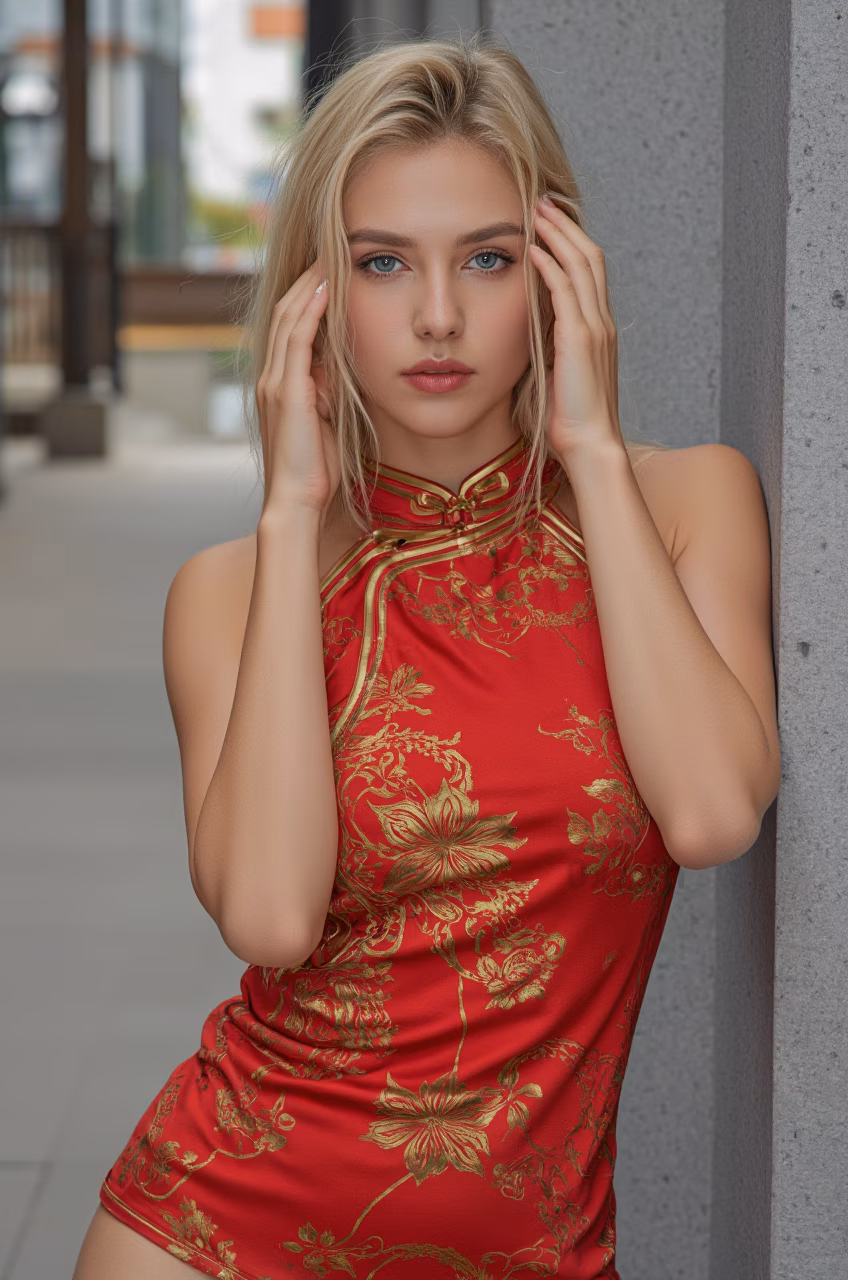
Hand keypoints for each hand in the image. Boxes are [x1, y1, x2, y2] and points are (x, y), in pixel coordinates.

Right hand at [255, 259, 339, 519]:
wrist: (296, 502)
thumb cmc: (316, 471)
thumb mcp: (328, 421)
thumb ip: (332, 392)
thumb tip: (346, 367)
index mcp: (281, 384)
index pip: (291, 327)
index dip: (309, 297)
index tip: (332, 272)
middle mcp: (272, 377)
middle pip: (286, 312)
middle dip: (307, 279)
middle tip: (330, 249)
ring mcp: (276, 382)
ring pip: (289, 318)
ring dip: (310, 285)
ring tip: (330, 257)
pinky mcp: (287, 391)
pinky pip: (297, 339)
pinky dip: (311, 311)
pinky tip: (327, 289)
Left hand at [529, 196, 624, 466]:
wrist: (591, 447)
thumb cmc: (571, 423)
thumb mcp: (557, 378)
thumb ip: (548, 352)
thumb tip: (527, 338)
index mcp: (598, 331)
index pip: (589, 273)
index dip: (571, 243)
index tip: (549, 223)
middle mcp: (602, 323)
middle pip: (590, 257)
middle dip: (566, 226)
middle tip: (543, 201)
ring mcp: (595, 329)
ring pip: (582, 265)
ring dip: (558, 235)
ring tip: (537, 210)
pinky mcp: (581, 340)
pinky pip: (567, 291)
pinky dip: (551, 266)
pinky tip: (534, 249)